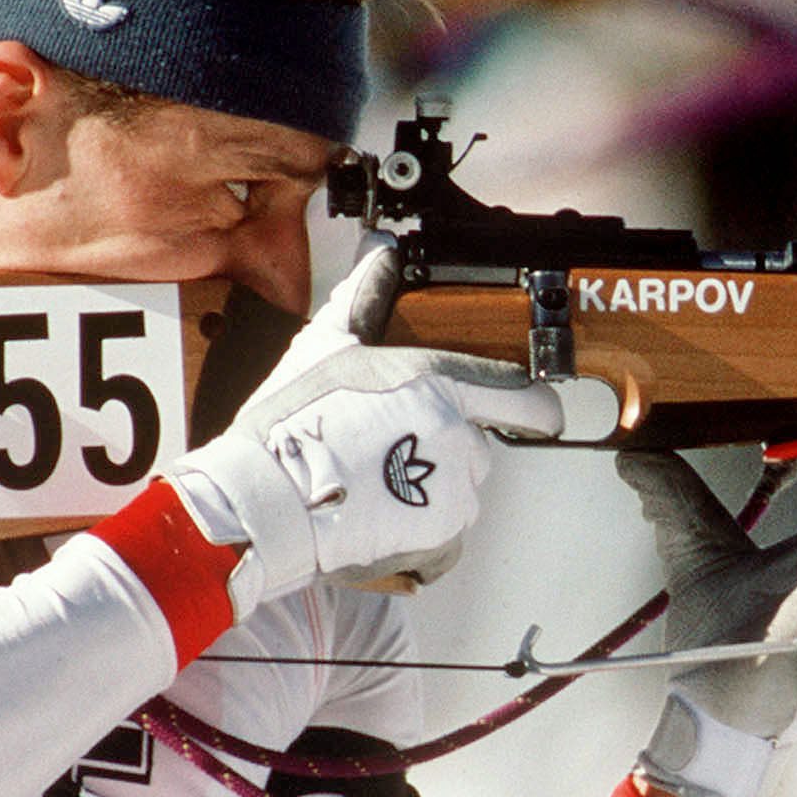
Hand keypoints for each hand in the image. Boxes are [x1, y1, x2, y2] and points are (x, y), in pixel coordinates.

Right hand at [168, 239, 562, 603]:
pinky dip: (420, 537)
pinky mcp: (440, 538)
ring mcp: (452, 489)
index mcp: (438, 382)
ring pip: (460, 493)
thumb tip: (380, 256)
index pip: (523, 397)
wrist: (262, 500)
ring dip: (428, 495)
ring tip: (371, 490)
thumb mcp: (324, 347)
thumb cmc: (288, 425)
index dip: (533, 409)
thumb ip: (364, 299)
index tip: (534, 415)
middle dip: (443, 451)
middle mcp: (456, 433)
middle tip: (386, 454)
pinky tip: (377, 522)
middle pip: (478, 446)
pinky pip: (447, 540)